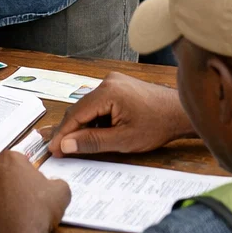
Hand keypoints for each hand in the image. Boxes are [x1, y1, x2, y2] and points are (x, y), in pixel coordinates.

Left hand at [0, 152, 69, 232]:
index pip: (17, 161)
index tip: (30, 186)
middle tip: (19, 199)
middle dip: (7, 182)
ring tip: (6, 210)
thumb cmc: (39, 212)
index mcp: (10, 158)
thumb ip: (55, 180)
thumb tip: (52, 184)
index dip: (25, 173)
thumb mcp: (61, 191)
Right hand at [48, 72, 192, 156]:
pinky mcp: (119, 85)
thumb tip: (66, 145)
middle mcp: (107, 81)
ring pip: (88, 106)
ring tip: (77, 145)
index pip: (76, 113)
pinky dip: (94, 118)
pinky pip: (99, 102)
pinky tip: (96, 133)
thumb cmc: (156, 126)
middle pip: (80, 108)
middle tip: (60, 150)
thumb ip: (92, 142)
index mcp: (107, 92)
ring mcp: (113, 82)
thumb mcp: (123, 140)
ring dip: (83, 125)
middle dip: (70, 130)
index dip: (63, 134)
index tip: (53, 150)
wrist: (178, 112)